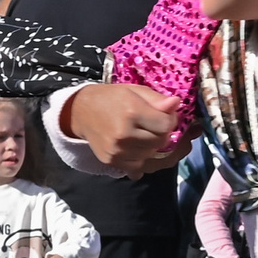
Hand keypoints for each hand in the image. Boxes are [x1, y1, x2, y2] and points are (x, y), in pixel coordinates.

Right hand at [62, 83, 182, 174]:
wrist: (81, 112)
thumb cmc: (111, 98)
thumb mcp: (135, 90)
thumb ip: (157, 99)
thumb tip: (176, 104)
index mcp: (132, 112)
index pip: (166, 125)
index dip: (169, 120)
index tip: (163, 115)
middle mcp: (125, 134)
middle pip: (160, 141)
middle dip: (161, 133)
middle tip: (152, 124)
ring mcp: (118, 151)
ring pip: (151, 154)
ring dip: (151, 146)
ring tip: (141, 134)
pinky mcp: (112, 161)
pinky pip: (138, 166)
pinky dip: (140, 158)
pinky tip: (134, 146)